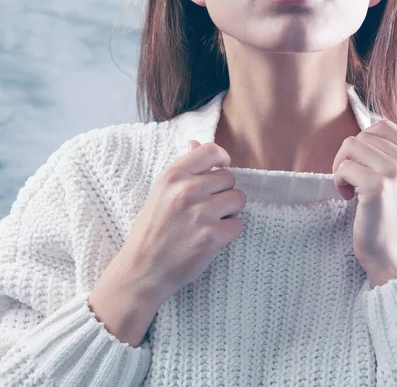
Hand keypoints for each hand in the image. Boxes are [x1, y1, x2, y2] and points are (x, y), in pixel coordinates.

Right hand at [105, 140, 245, 305]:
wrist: (142, 270)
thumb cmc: (152, 230)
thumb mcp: (160, 192)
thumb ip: (183, 167)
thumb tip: (195, 142)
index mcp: (172, 176)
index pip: (210, 150)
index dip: (221, 159)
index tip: (220, 170)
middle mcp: (186, 191)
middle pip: (229, 177)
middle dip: (223, 192)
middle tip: (206, 208)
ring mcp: (200, 213)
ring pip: (238, 199)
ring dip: (229, 212)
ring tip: (209, 222)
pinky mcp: (212, 236)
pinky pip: (238, 225)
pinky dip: (228, 233)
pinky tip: (210, 239)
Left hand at [332, 120, 396, 286]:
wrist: (391, 253)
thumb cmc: (387, 215)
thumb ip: (388, 152)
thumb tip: (363, 130)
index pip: (382, 126)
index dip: (363, 144)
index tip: (364, 168)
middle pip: (362, 136)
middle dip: (349, 157)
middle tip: (352, 181)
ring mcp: (396, 172)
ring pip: (350, 146)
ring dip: (341, 167)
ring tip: (351, 188)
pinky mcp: (378, 186)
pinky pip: (344, 167)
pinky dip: (338, 181)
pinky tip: (349, 198)